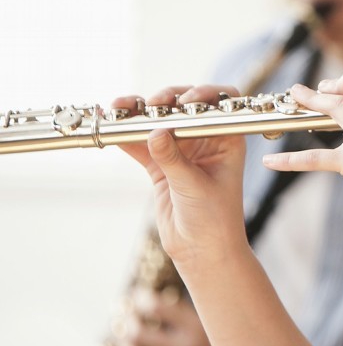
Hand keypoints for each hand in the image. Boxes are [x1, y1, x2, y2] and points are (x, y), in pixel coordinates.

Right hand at [113, 85, 250, 269]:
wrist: (202, 250)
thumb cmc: (214, 219)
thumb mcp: (195, 186)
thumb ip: (174, 159)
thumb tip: (154, 131)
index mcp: (227, 141)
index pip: (221, 107)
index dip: (206, 95)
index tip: (188, 101)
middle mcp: (206, 141)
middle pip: (184, 109)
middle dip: (167, 101)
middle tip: (153, 105)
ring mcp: (181, 152)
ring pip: (159, 124)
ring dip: (139, 114)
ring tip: (121, 107)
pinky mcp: (160, 167)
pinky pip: (141, 145)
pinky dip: (127, 136)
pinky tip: (112, 126)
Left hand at [116, 286, 230, 345]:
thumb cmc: (240, 333)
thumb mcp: (226, 313)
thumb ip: (203, 298)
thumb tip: (181, 276)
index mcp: (202, 326)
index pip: (156, 307)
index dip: (141, 299)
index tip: (139, 296)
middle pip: (138, 335)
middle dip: (127, 323)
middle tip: (128, 317)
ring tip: (127, 338)